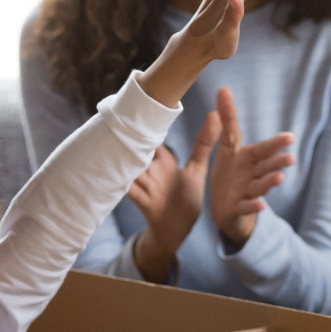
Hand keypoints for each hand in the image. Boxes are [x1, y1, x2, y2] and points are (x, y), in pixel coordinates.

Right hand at [127, 112, 220, 279]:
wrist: (175, 233)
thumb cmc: (184, 200)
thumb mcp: (196, 170)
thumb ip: (203, 144)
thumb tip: (216, 114)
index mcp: (162, 160)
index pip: (151, 136)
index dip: (146, 120)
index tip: (141, 99)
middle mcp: (150, 170)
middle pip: (136, 148)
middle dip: (129, 135)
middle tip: (121, 115)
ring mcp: (144, 185)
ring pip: (130, 166)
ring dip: (124, 156)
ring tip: (114, 140)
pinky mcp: (144, 202)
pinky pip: (131, 191)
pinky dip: (126, 185)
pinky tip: (118, 175)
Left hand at [206, 86, 294, 247]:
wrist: (228, 208)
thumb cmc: (232, 173)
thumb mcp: (228, 147)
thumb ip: (227, 120)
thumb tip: (223, 88)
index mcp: (247, 156)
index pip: (260, 146)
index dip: (274, 143)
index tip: (291, 138)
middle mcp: (251, 172)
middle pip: (264, 164)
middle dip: (277, 160)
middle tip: (291, 155)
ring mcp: (246, 190)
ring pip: (259, 185)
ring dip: (270, 181)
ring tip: (280, 177)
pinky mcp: (238, 207)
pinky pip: (246, 207)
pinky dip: (253, 206)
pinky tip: (261, 206)